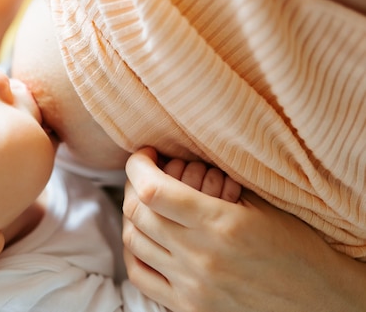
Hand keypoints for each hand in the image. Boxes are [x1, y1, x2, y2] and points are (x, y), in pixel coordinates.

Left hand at [122, 147, 365, 311]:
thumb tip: (177, 161)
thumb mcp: (264, 206)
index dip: (139, 166)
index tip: (146, 156)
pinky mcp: (188, 308)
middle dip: (133, 184)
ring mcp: (192, 286)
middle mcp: (200, 257)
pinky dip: (134, 253)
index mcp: (221, 224)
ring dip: (134, 215)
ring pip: (133, 242)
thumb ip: (217, 185)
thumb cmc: (296, 248)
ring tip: (147, 203)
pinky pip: (141, 277)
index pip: (153, 190)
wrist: (319, 302)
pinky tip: (146, 238)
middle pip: (137, 212)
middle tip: (146, 175)